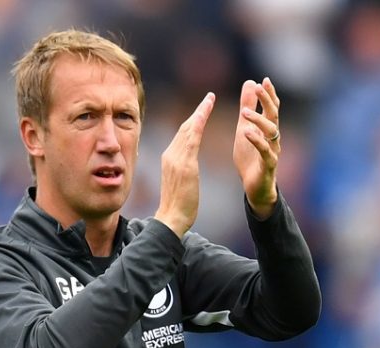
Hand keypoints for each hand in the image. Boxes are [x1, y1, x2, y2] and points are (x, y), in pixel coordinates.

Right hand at [154, 92, 215, 237]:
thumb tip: (186, 164)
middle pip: (185, 127)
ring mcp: (176, 159)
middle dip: (197, 111)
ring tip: (210, 99)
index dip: (193, 120)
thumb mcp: (179, 182)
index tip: (202, 109)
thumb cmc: (177, 205)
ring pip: (188, 129)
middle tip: (210, 97)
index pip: (182, 134)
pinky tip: (205, 113)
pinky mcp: (184, 165)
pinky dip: (198, 124)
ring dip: (200, 112)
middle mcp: (170, 155)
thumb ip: (182, 168)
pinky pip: (192, 139)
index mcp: (169, 158)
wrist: (171, 219)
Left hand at [233, 78, 280, 218]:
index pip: (271, 107)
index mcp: (267, 129)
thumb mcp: (245, 128)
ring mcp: (273, 151)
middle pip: (274, 115)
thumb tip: (250, 82)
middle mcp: (274, 138)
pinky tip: (247, 133)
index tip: (263, 80)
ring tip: (244, 112)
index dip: (269, 94)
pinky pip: (265, 152)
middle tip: (259, 87)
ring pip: (271, 132)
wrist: (255, 187)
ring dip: (258, 120)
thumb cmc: (251, 158)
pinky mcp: (268, 165)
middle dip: (267, 100)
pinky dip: (256, 141)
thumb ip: (248, 107)